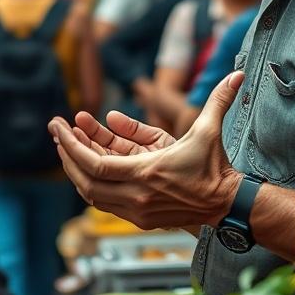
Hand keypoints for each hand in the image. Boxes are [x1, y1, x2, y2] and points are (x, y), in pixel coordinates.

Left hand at [48, 72, 244, 230]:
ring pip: (92, 195)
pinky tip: (84, 166)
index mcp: (148, 173)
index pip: (96, 165)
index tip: (61, 129)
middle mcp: (138, 195)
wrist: (226, 204)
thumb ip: (218, 100)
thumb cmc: (214, 166)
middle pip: (86, 182)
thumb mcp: (210, 130)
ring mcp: (137, 211)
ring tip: (67, 147)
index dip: (73, 148)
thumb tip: (236, 75)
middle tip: (58, 135)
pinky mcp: (139, 219)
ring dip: (76, 171)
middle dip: (68, 157)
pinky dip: (90, 184)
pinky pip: (104, 203)